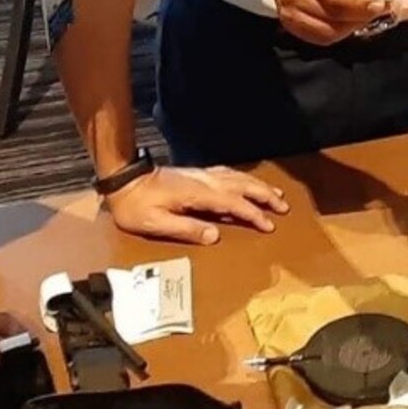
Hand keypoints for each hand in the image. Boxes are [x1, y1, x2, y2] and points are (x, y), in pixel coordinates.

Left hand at [103, 165, 289, 244]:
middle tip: (284, 207)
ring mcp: (201, 175)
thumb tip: (215, 235)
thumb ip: (186, 229)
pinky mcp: (196, 174)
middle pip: (242, 186)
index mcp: (197, 195)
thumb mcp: (156, 223)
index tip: (269, 225)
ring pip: (237, 177)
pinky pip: (227, 173)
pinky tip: (247, 181)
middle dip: (265, 196)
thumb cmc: (135, 206)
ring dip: (258, 185)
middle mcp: (204, 182)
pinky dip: (243, 177)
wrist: (123, 179)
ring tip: (275, 193)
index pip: (233, 204)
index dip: (253, 214)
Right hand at [255, 0, 388, 44]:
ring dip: (353, 27)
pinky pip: (320, 39)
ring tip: (363, 15)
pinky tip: (347, 23)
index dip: (362, 3)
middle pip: (335, 17)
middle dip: (364, 16)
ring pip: (330, 32)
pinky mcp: (290, 26)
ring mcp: (290, 14)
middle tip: (381, 10)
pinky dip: (339, 34)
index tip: (385, 4)